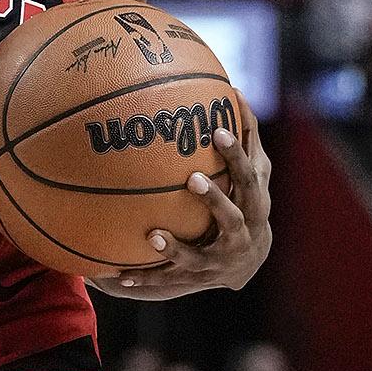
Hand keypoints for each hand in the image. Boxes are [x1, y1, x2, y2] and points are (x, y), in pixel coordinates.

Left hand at [90, 92, 271, 300]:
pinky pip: (169, 280)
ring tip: (152, 236)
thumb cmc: (246, 202)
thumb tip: (234, 90)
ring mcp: (219, 260)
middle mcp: (241, 234)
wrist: (249, 262)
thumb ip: (244, 138)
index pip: (248, 176)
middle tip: (192, 178)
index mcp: (253, 203)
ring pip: (199, 256)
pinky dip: (146, 278)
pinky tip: (118, 275)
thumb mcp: (251, 173)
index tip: (218, 131)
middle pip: (231, 216)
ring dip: (176, 248)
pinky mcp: (197, 279)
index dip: (236, 155)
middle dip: (214, 199)